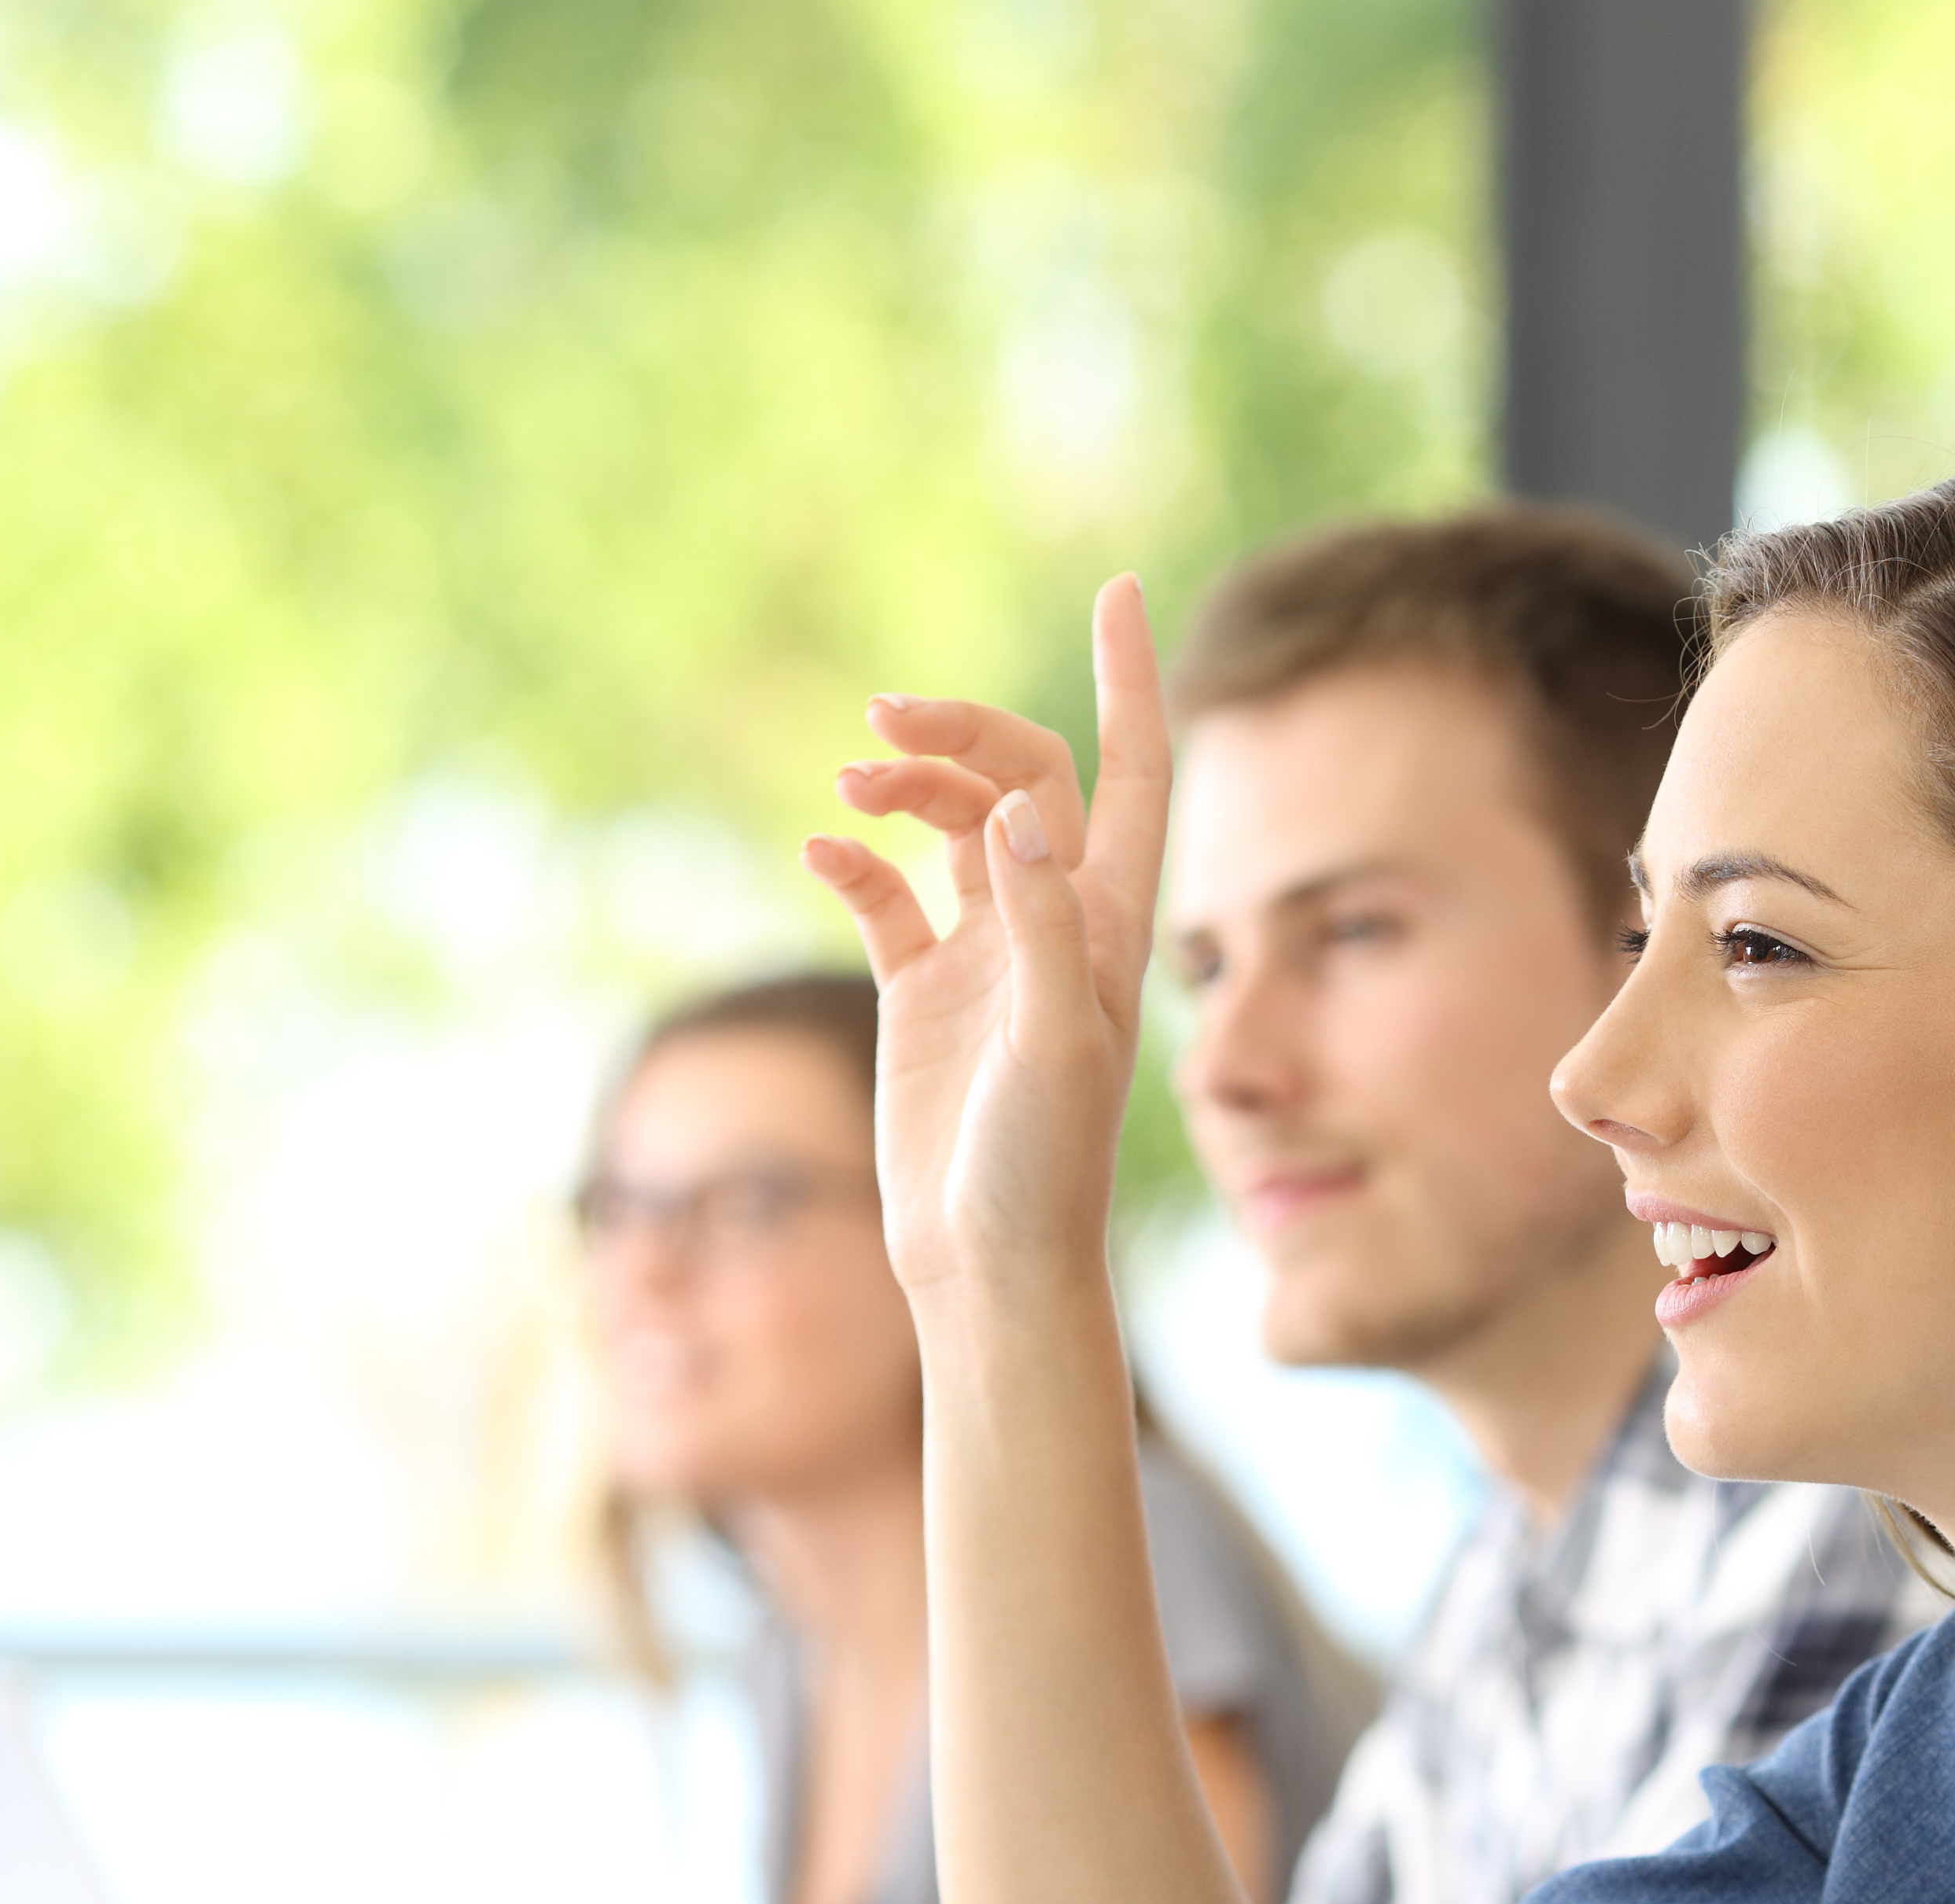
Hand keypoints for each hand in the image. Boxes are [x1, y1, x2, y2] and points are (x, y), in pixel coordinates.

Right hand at [804, 577, 1171, 1310]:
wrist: (989, 1264)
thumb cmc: (1043, 1167)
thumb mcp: (1056, 1042)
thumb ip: (1038, 924)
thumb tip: (1015, 811)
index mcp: (1107, 921)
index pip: (1134, 770)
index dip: (1130, 679)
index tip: (1123, 587)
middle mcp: (1052, 919)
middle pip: (1023, 775)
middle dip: (962, 730)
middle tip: (886, 720)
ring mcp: (985, 951)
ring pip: (951, 820)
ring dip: (905, 782)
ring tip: (851, 781)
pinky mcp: (922, 991)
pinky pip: (885, 892)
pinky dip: (853, 857)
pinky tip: (820, 846)